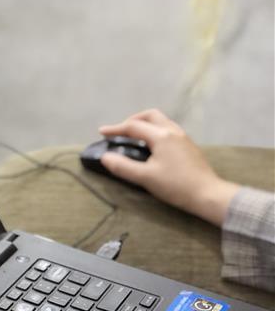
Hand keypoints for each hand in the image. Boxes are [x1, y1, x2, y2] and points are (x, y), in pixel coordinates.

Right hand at [99, 109, 239, 225]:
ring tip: (135, 136)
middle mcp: (173, 131)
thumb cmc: (175, 185)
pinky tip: (152, 146)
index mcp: (161, 136)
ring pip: (161, 121)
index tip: (101, 132)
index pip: (133, 127)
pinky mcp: (188, 146)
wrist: (207, 194)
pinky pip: (168, 130)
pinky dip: (155, 131)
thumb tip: (105, 157)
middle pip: (150, 116)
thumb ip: (123, 167)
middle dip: (133, 120)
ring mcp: (183, 138)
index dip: (115, 129)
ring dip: (145, 124)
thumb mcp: (145, 178)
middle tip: (121, 131)